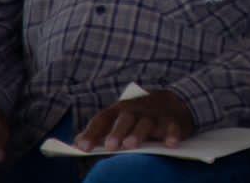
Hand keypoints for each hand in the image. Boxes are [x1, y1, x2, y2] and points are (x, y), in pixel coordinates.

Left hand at [75, 89, 193, 151]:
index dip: (92, 133)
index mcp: (119, 110)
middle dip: (117, 131)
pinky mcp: (173, 120)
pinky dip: (172, 134)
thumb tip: (76, 143)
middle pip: (126, 118)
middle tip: (111, 146)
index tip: (82, 148)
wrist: (173, 101)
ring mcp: (155, 114)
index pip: (103, 119)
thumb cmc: (138, 116)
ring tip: (132, 145)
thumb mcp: (118, 118)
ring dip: (139, 133)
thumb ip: (99, 130)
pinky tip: (170, 144)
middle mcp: (136, 110)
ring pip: (146, 122)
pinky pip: (172, 127)